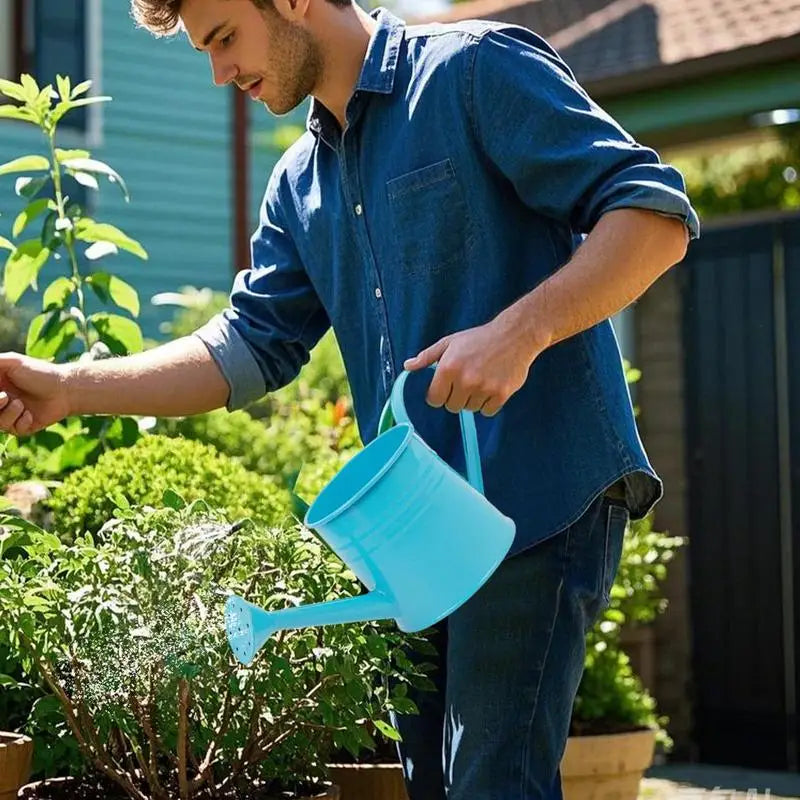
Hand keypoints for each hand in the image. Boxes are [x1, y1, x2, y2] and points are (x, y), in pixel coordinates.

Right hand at [0, 352, 71, 434]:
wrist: (66, 388)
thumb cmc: (39, 373)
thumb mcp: (12, 363)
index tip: (1, 393)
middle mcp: (1, 402)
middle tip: (4, 396)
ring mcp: (12, 415)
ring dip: (7, 413)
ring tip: (20, 404)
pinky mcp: (24, 426)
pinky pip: (14, 429)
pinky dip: (21, 421)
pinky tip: (31, 414)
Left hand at [403, 317, 539, 415]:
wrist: (514, 336)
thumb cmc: (479, 338)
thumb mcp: (449, 343)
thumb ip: (427, 357)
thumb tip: (407, 366)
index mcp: (448, 368)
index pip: (434, 400)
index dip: (438, 394)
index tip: (446, 387)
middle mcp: (465, 380)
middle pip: (452, 407)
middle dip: (456, 396)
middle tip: (467, 380)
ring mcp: (483, 388)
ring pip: (470, 409)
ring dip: (473, 399)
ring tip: (481, 379)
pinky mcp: (501, 394)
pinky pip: (487, 412)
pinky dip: (488, 403)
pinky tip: (492, 385)